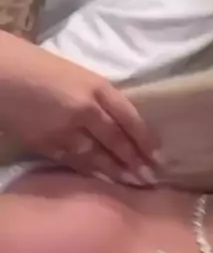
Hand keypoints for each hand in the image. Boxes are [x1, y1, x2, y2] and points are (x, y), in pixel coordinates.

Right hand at [0, 32, 159, 185]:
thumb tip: (118, 123)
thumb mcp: (77, 75)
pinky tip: (104, 183)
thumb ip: (98, 97)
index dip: (146, 140)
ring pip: (98, 156)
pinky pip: (74, 162)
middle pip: (117, 140)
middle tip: (151, 180)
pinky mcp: (45, 143)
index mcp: (97, 86)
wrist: (1, 72)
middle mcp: (86, 108)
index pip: (130, 118)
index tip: (159, 157)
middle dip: (135, 162)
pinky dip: (91, 173)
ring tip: (134, 186)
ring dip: (117, 173)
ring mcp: (65, 128)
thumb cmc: (37, 66)